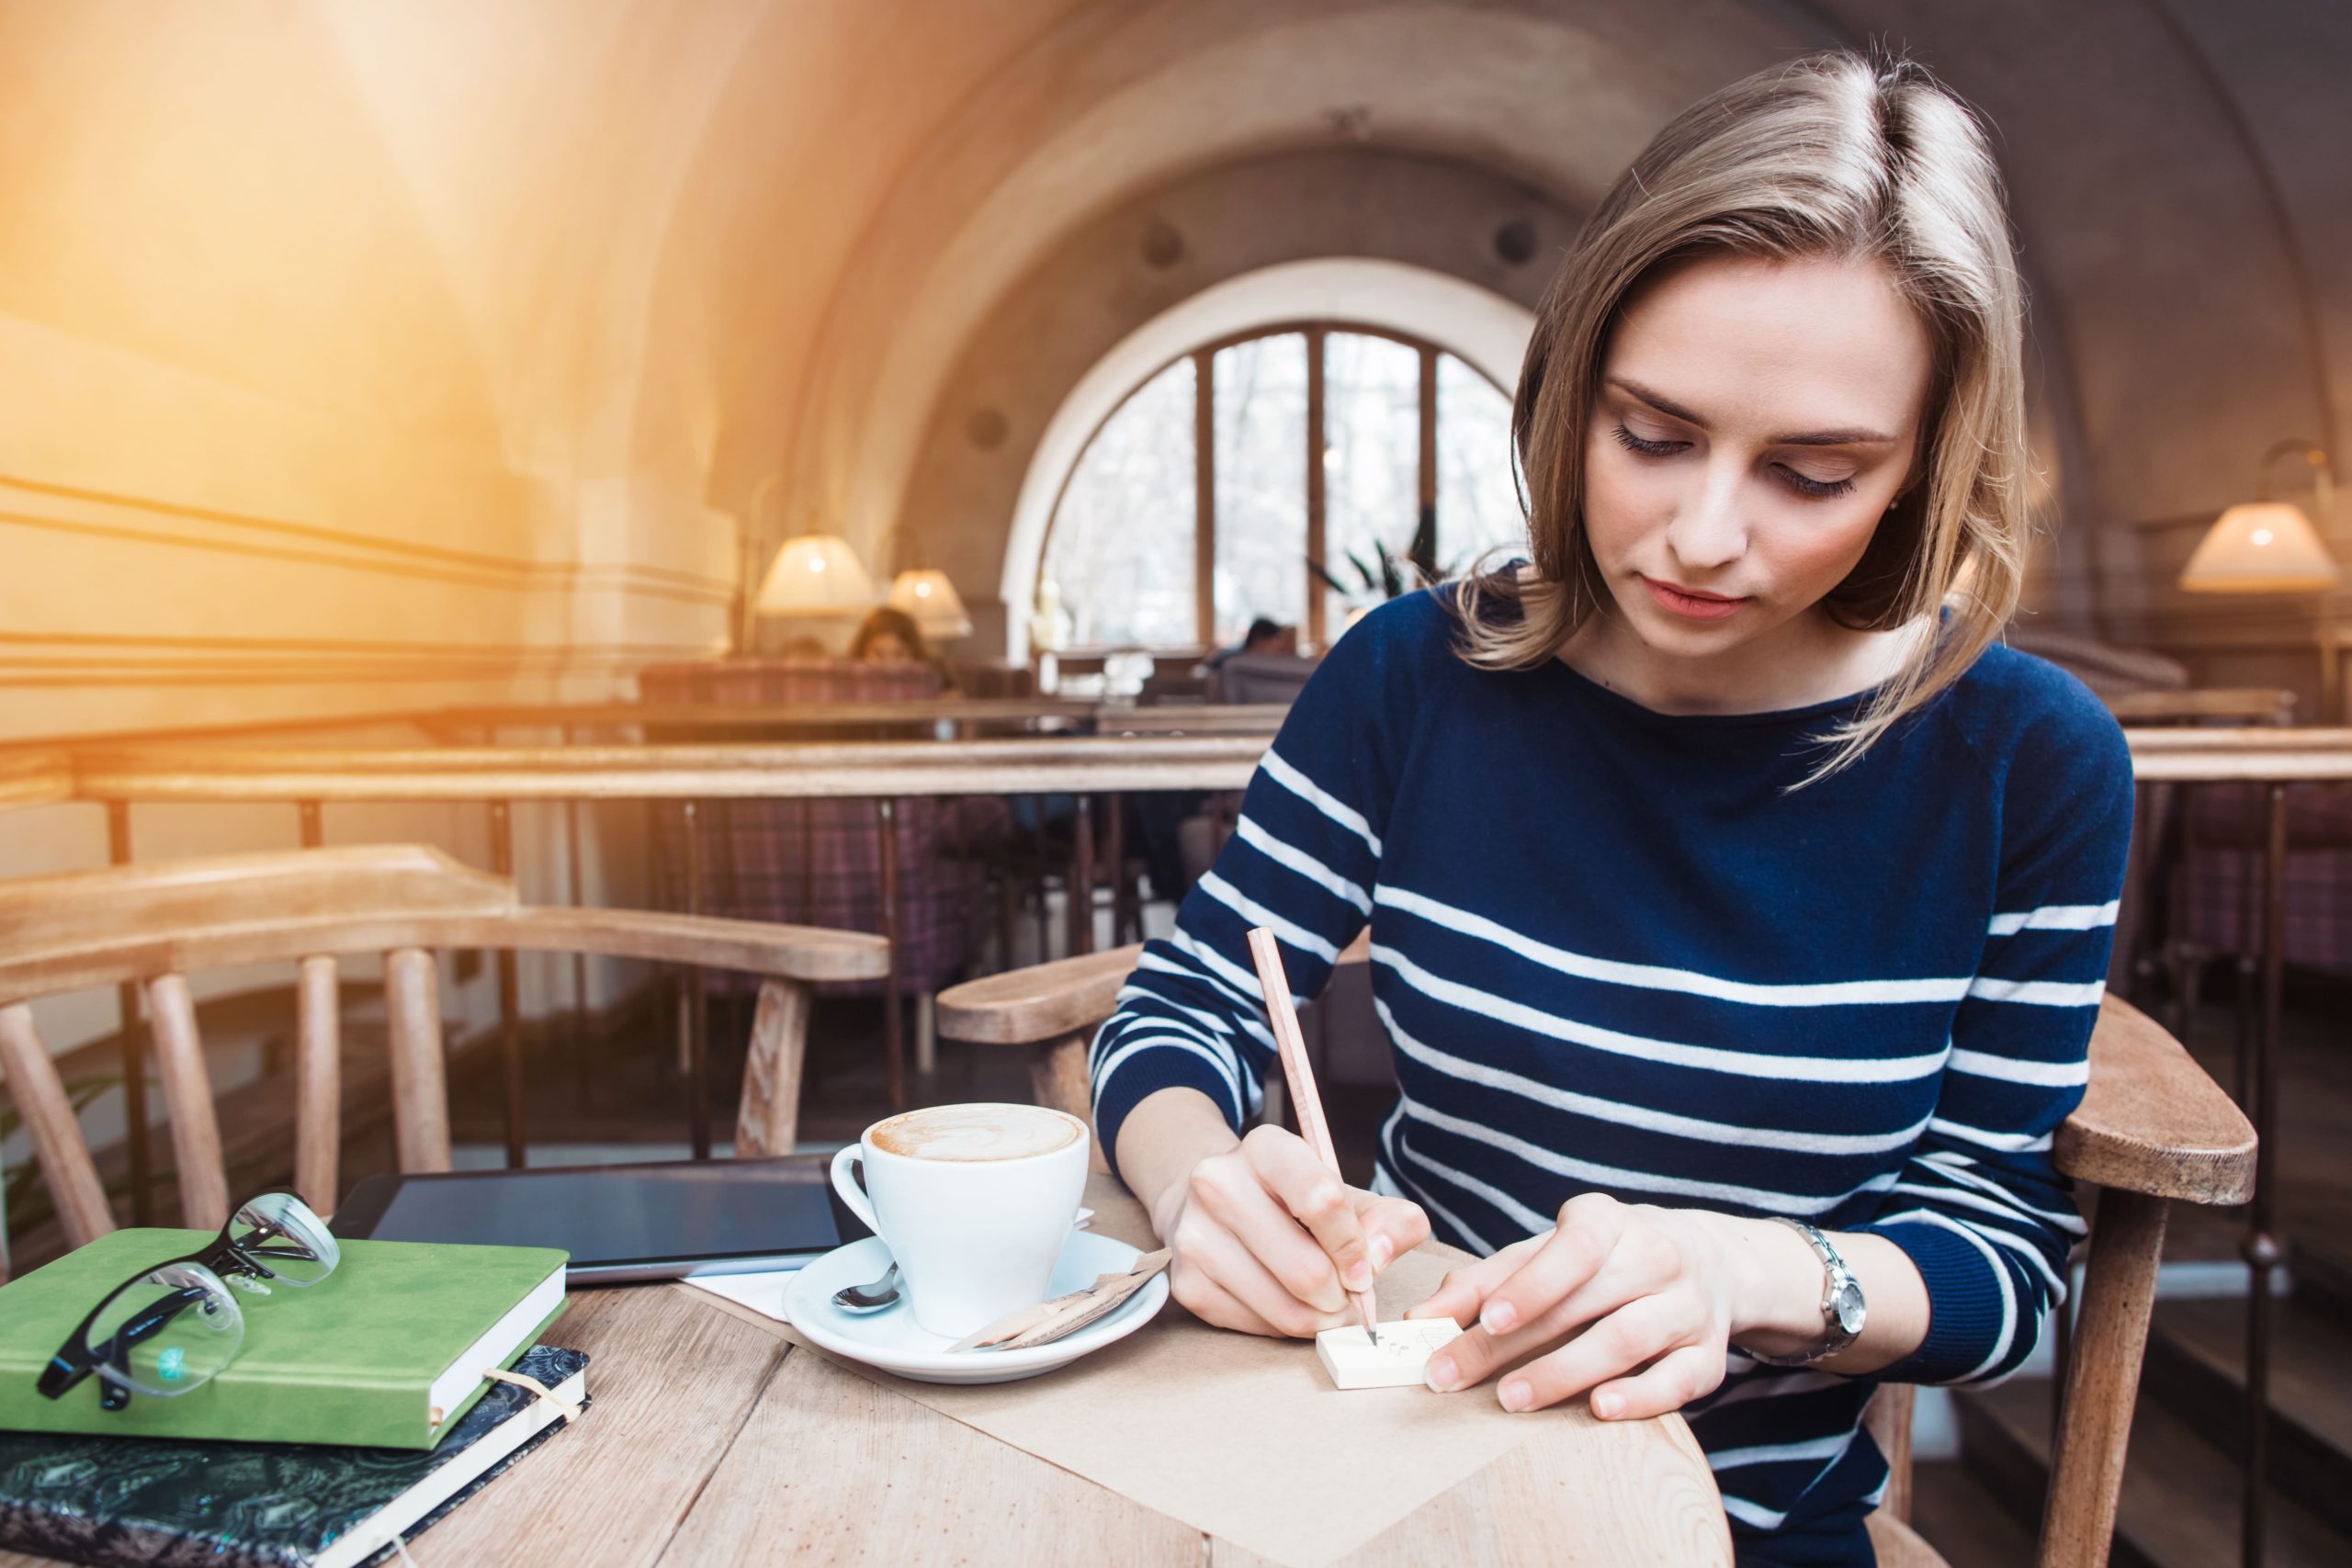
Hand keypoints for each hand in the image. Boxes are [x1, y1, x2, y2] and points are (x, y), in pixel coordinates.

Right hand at [1152, 1123, 1429, 1337]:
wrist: (1216, 1206)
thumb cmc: (1293, 1203)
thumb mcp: (1345, 1195)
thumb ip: (1386, 1221)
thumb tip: (1376, 1260)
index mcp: (1265, 1148)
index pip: (1322, 1200)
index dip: (1354, 1247)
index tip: (1364, 1270)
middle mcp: (1218, 1183)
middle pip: (1306, 1270)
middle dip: (1340, 1296)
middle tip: (1344, 1295)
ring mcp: (1195, 1235)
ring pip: (1284, 1308)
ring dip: (1317, 1318)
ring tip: (1321, 1304)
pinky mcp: (1187, 1283)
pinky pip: (1257, 1328)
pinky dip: (1284, 1327)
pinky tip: (1284, 1302)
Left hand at [1406, 1193, 1798, 1418]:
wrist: (1713, 1264)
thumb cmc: (1605, 1263)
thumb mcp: (1549, 1253)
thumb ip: (1487, 1281)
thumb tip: (1423, 1318)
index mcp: (1609, 1223)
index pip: (1572, 1248)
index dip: (1530, 1284)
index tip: (1487, 1318)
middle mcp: (1655, 1257)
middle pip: (1582, 1304)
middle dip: (1510, 1345)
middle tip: (1452, 1375)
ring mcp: (1687, 1306)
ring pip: (1626, 1340)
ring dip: (1564, 1373)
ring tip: (1510, 1399)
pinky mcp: (1708, 1355)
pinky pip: (1677, 1380)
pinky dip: (1638, 1397)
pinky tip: (1598, 1409)